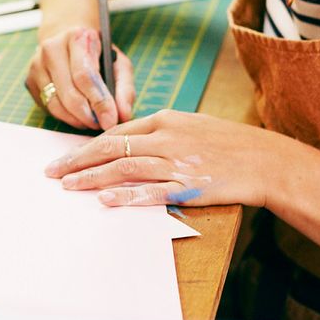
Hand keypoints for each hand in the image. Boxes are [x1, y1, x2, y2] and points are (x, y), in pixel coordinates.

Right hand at [25, 26, 134, 129]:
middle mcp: (52, 48)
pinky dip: (66, 117)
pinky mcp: (30, 81)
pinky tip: (78, 116)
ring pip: (56, 104)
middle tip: (102, 126)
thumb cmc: (97, 54)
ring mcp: (37, 65)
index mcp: (76, 37)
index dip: (99, 102)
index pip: (85, 75)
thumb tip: (124, 115)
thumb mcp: (118, 64)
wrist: (66, 39)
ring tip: (93, 122)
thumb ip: (125, 89)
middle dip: (88, 116)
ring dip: (77, 120)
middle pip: (69, 93)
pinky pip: (48, 107)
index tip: (111, 121)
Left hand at [42, 109, 285, 206]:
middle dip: (78, 161)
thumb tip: (130, 144)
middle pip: (111, 149)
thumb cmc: (229, 145)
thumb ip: (161, 132)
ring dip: (92, 178)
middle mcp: (166, 138)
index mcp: (166, 120)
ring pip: (123, 169)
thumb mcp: (193, 126)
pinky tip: (105, 199)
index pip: (116, 133)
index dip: (88, 146)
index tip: (68, 157)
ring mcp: (176, 163)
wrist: (265, 161)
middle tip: (53, 172)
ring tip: (69, 186)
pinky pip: (150, 191)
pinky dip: (125, 195)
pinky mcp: (187, 186)